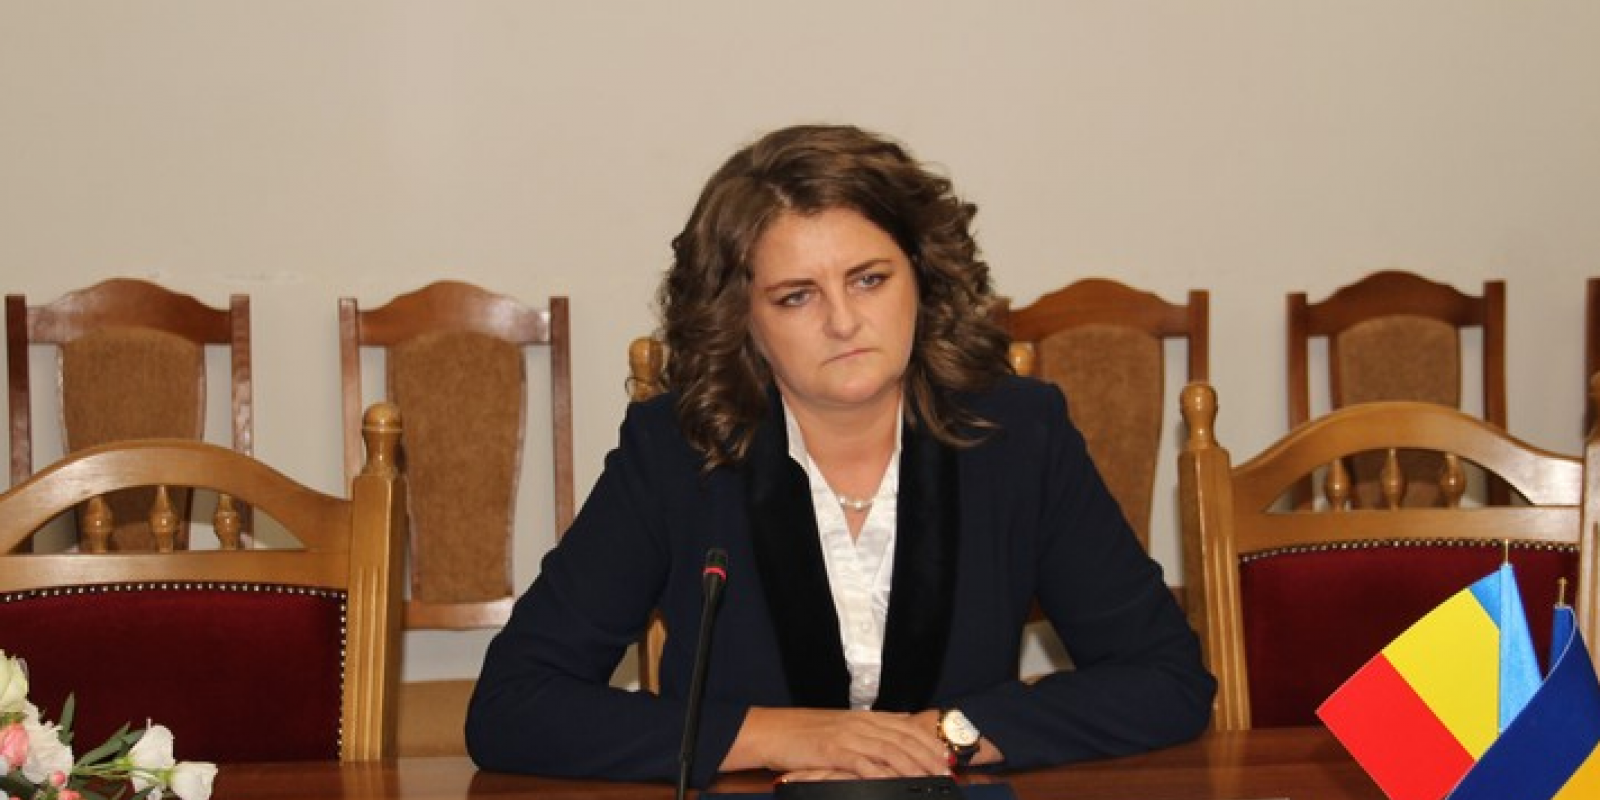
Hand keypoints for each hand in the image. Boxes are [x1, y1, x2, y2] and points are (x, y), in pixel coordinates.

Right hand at [722, 707, 949, 777]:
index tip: (946, 757)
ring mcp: (846, 736)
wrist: (774, 731)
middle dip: (927, 757)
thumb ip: (874, 723)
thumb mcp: (843, 722)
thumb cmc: (806, 731)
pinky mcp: (832, 751)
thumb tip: (902, 720)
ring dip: (912, 766)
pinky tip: (893, 783)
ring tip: (927, 780)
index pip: (905, 727)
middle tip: (944, 773)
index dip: (928, 742)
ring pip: (888, 750)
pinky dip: (880, 773)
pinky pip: (862, 763)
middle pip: (902, 739)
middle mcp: (859, 723)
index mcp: (864, 717)